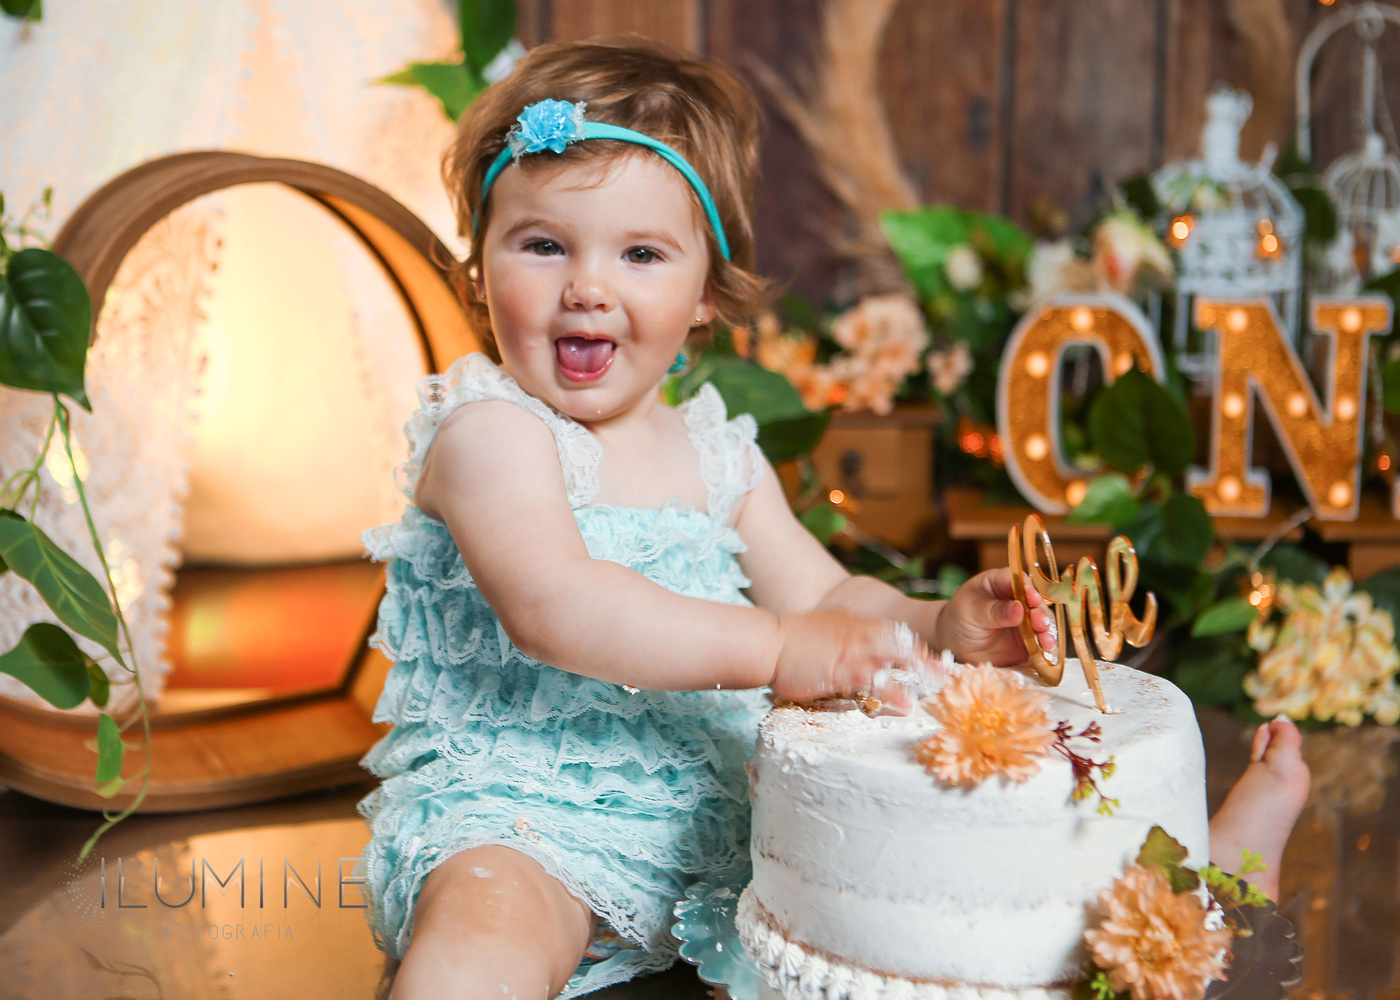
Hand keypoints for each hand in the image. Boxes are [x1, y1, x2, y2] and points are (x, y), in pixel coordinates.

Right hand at [769, 610, 933, 711]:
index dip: (912, 644)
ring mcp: (851, 651)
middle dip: (924, 657)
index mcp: (852, 623)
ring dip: (917, 672)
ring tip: (936, 686)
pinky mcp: (842, 671)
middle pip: (900, 642)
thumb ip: (839, 639)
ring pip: (894, 658)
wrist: (768, 643)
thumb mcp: (821, 632)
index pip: (890, 631)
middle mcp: (857, 633)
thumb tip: (850, 652)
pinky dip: (892, 692)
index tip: (929, 655)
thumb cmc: (789, 641)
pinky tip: (905, 703)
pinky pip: (874, 681)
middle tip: (945, 671)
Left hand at [932, 567, 1053, 666]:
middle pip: (1036, 602)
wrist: (954, 642)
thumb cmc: (960, 618)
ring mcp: (1025, 621)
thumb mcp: (970, 611)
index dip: (1028, 588)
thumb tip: (1018, 608)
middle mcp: (1018, 599)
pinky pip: (1041, 643)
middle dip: (1040, 612)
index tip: (1032, 598)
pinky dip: (1047, 648)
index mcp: (1001, 582)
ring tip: (1046, 640)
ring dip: (1047, 631)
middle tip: (1040, 622)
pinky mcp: (1028, 640)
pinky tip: (1048, 652)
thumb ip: (993, 611)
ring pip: (1043, 623)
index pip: (1018, 580)